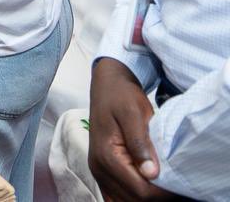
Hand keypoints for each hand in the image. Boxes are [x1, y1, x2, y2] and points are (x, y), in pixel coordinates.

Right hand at [88, 59, 174, 200]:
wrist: (107, 86)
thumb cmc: (121, 97)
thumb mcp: (133, 114)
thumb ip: (140, 143)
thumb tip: (150, 173)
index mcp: (106, 155)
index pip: (140, 190)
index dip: (163, 192)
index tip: (178, 183)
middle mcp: (98, 167)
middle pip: (133, 200)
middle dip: (155, 196)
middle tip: (173, 183)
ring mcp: (98, 171)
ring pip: (123, 200)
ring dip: (144, 197)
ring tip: (161, 184)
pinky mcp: (101, 170)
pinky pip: (115, 195)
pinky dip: (132, 197)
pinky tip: (146, 186)